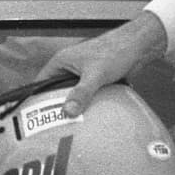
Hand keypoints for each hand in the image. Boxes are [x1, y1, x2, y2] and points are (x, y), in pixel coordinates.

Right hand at [38, 13, 167, 115]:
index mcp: (61, 62)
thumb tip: (68, 112)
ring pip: (73, 95)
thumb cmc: (114, 52)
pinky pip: (87, 96)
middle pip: (56, 92)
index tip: (36, 119)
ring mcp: (82, 75)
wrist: (138, 47)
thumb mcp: (95, 75)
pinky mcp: (95, 81)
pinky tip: (90, 119)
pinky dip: (88, 105)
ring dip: (75, 107)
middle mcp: (69, 68)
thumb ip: (82, 93)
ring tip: (72, 127)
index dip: (37, 100)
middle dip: (57, 107)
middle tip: (55, 127)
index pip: (40, 83)